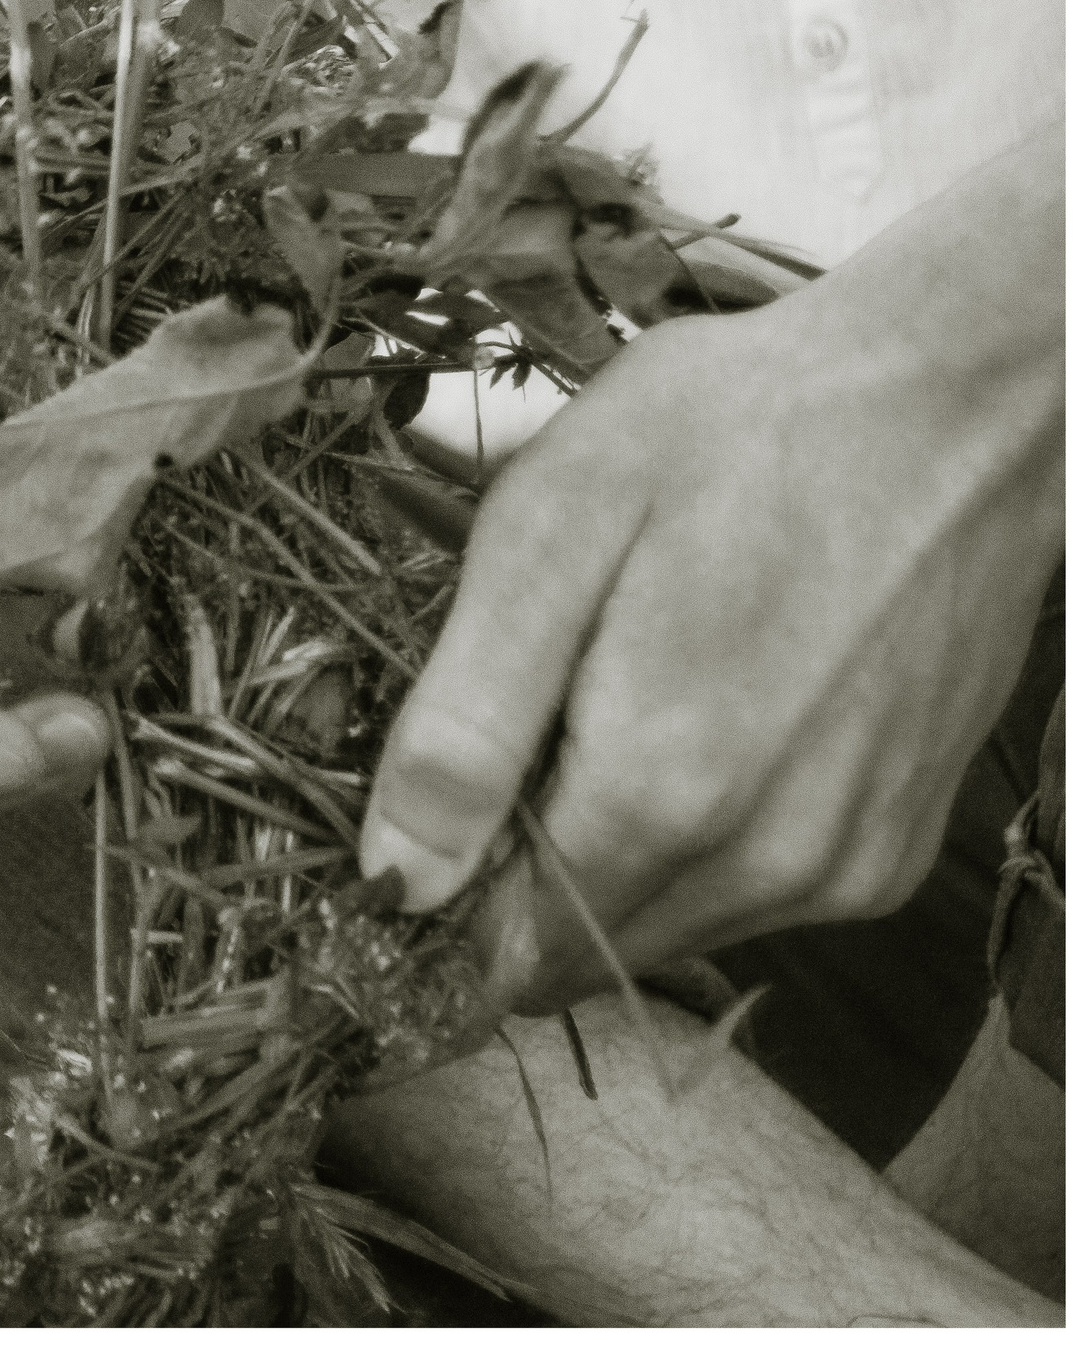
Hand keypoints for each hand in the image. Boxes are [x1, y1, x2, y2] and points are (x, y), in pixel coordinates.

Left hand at [361, 128, 1061, 1013]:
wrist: (954, 401)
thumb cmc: (738, 434)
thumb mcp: (547, 535)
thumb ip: (463, 724)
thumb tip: (397, 876)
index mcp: (661, 792)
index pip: (504, 948)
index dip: (449, 883)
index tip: (445, 784)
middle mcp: (766, 864)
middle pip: (582, 949)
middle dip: (527, 862)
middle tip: (540, 706)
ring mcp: (845, 866)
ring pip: (668, 927)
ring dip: (618, 848)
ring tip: (633, 688)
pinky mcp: (898, 847)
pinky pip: (756, 896)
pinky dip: (707, 834)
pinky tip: (713, 708)